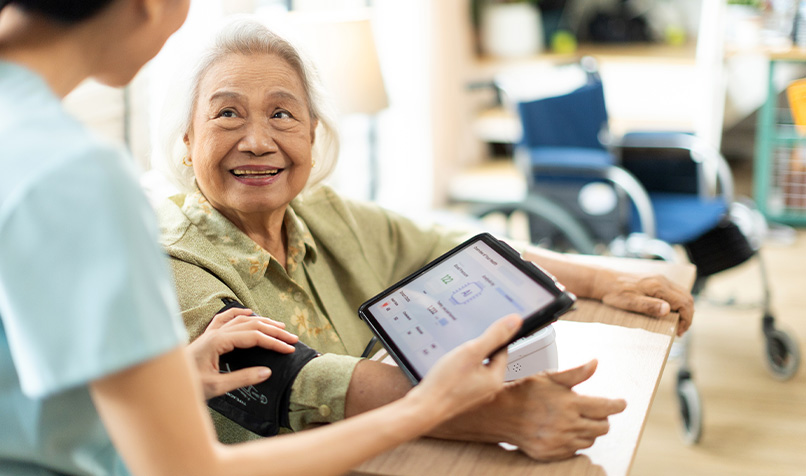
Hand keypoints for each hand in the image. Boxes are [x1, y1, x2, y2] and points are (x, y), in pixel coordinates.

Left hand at [186, 307, 299, 398]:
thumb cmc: (186, 386)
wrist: (162, 382)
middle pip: (251, 325)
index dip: (274, 342)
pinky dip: (239, 314)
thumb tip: (267, 372)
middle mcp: (215, 332)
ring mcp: (210, 332)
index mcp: (218, 341)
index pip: (254, 336)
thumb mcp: (216, 386)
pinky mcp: (207, 337)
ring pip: (241, 320)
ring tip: (279, 326)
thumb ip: (242, 378)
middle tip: (292, 338)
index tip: (289, 349)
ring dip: (262, 322)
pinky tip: (248, 312)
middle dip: (274, 331)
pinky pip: (225, 318)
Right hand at [408, 314, 521, 420]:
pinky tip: (447, 369)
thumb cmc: (446, 383)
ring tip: (453, 357)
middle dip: (478, 349)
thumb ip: (494, 336)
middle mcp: (489, 390)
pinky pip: (466, 378)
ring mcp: (475, 395)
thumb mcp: (471, 352)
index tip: (478, 332)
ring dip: (467, 360)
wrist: (424, 408)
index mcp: (496, 380)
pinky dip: (459, 371)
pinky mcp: (462, 397)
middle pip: (489, 360)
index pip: (502, 351)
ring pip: (476, 369)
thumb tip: (515, 321)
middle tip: (462, 345)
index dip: (490, 338)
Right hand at [434, 360, 625, 460]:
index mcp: (571, 404)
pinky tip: (564, 430)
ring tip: (577, 419)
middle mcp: (569, 425)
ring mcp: (561, 442)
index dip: (618, 405)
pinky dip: (575, 440)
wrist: (499, 414)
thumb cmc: (523, 392)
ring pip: (590, 440)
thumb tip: (595, 363)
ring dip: (589, 429)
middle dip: (603, 417)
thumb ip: (575, 373)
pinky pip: (575, 450)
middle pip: (603, 427)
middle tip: (595, 410)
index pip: (607, 408)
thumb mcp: (549, 377)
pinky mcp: (552, 453)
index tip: (621, 403)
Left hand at [598, 274, 693, 335]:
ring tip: (676, 324)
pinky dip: (677, 303)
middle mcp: (662, 280)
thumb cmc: (615, 293)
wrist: (604, 281)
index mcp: (659, 286)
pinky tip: (669, 312)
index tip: (679, 332)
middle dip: (687, 315)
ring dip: (683, 309)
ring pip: (682, 294)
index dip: (686, 319)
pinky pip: (674, 292)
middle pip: (687, 298)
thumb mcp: (630, 302)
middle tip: (680, 331)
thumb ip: (649, 306)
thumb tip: (667, 310)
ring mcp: (659, 279)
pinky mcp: (655, 281)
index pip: (684, 302)